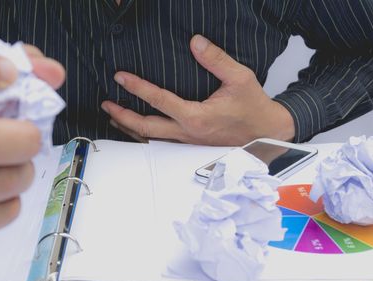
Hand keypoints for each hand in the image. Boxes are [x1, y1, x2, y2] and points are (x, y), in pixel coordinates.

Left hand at [101, 35, 294, 145]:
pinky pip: (161, 144)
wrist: (266, 134)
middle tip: (106, 104)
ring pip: (151, 140)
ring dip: (129, 129)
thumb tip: (196, 42)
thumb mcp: (240, 78)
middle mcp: (188, 133)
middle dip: (122, 115)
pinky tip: (136, 131)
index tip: (121, 77)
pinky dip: (144, 137)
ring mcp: (187, 143)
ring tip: (113, 118)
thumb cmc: (254, 108)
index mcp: (196, 117)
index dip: (137, 87)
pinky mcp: (190, 147)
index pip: (158, 100)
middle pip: (145, 127)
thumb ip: (216, 59)